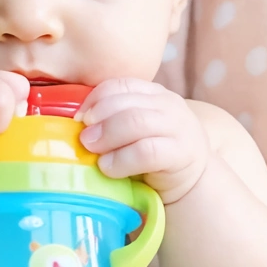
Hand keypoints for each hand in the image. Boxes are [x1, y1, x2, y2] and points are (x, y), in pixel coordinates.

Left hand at [77, 78, 207, 201]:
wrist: (192, 182)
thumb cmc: (153, 156)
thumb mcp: (134, 131)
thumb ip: (113, 121)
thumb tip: (74, 124)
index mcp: (154, 93)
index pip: (120, 85)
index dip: (94, 99)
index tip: (78, 119)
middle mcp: (168, 105)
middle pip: (125, 103)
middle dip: (98, 120)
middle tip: (83, 138)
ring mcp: (178, 128)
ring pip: (135, 122)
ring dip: (107, 137)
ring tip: (92, 151)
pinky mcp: (181, 154)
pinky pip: (146, 152)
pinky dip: (121, 160)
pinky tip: (108, 168)